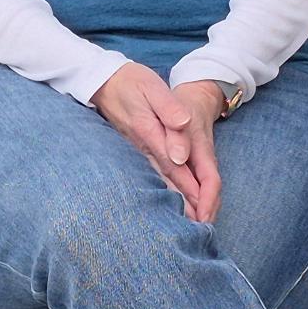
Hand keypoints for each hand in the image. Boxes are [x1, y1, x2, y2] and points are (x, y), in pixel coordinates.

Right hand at [89, 64, 221, 223]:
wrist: (104, 81)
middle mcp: (143, 146)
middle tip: (201, 227)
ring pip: (158, 180)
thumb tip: (184, 126)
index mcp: (151, 132)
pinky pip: (150, 174)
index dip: (190, 187)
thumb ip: (169, 109)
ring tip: (188, 222)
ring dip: (173, 200)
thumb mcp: (153, 87)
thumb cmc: (132, 82)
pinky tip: (167, 201)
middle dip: (184, 202)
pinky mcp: (135, 149)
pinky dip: (162, 189)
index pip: (175, 165)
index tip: (203, 209)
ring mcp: (137, 150)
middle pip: (168, 179)